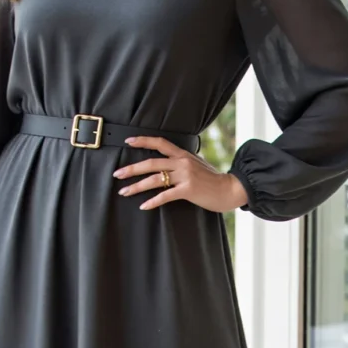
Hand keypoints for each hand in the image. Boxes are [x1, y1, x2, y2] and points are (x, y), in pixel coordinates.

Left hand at [112, 135, 248, 213]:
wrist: (230, 189)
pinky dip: (153, 201)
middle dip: (132, 168)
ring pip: (155, 179)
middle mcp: (182, 162)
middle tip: (117, 174)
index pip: (160, 142)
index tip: (127, 141)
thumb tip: (167, 163)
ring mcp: (185, 175)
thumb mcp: (196, 164)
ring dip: (137, 186)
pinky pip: (165, 195)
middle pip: (151, 162)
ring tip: (124, 192)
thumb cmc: (213, 180)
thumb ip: (181, 162)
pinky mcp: (188, 190)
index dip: (143, 141)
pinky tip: (143, 206)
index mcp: (183, 155)